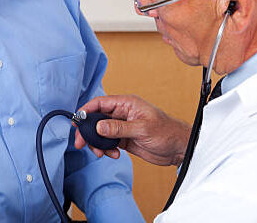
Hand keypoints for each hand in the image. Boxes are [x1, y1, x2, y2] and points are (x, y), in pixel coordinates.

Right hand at [74, 95, 190, 165]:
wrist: (178, 148)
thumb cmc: (167, 132)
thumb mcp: (142, 129)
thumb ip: (119, 128)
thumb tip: (99, 127)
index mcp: (126, 103)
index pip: (100, 103)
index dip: (87, 110)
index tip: (77, 120)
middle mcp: (122, 113)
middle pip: (96, 118)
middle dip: (87, 131)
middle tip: (81, 143)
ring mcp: (122, 127)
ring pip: (100, 132)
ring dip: (97, 143)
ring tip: (101, 153)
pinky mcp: (124, 139)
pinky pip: (108, 143)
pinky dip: (106, 149)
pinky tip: (114, 155)